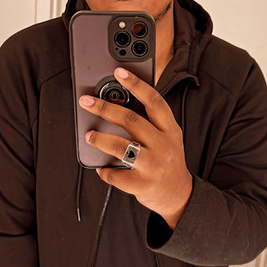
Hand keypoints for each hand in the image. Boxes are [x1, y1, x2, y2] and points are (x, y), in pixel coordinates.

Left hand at [79, 67, 193, 227]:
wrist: (179, 195)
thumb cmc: (168, 160)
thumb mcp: (168, 137)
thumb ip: (150, 122)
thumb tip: (118, 102)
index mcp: (170, 130)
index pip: (154, 101)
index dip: (136, 84)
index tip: (119, 72)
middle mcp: (164, 145)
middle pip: (131, 120)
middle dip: (105, 108)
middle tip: (87, 101)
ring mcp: (154, 166)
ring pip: (121, 147)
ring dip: (100, 139)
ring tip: (89, 135)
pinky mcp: (143, 185)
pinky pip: (117, 175)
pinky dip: (106, 171)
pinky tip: (102, 168)